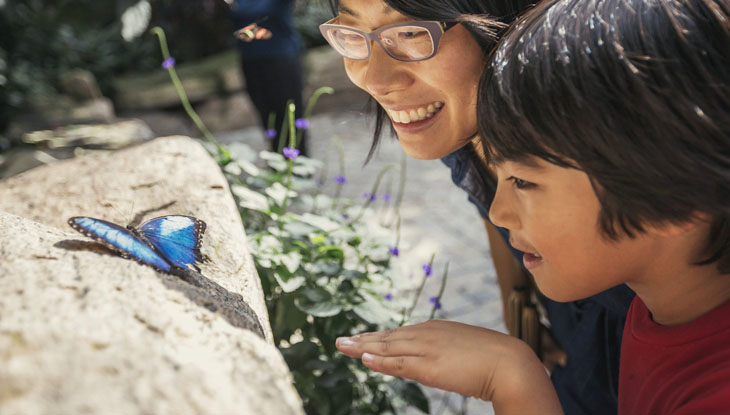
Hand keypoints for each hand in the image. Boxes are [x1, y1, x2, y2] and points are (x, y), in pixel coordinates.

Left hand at [336, 320, 561, 413]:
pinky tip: (364, 359)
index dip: (380, 337)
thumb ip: (449, 352)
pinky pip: (399, 363)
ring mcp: (427, 349)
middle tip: (342, 341)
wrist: (510, 363)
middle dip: (364, 339)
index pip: (401, 334)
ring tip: (343, 346)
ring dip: (363, 347)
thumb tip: (443, 361)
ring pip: (388, 347)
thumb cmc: (494, 359)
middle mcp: (427, 334)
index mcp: (436, 329)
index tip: (363, 340)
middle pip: (389, 337)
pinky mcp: (429, 366)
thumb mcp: (466, 351)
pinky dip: (380, 361)